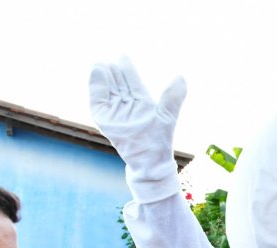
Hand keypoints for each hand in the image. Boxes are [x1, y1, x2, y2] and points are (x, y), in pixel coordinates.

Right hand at [89, 57, 185, 201]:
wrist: (149, 160)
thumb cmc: (160, 140)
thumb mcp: (168, 116)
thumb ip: (173, 97)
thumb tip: (180, 77)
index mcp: (142, 101)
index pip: (132, 81)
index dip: (127, 69)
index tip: (123, 57)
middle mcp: (127, 104)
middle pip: (118, 82)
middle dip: (114, 71)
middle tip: (110, 60)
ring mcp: (115, 111)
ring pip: (108, 89)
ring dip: (104, 77)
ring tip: (101, 64)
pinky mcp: (105, 119)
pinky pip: (97, 101)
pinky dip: (96, 88)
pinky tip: (96, 75)